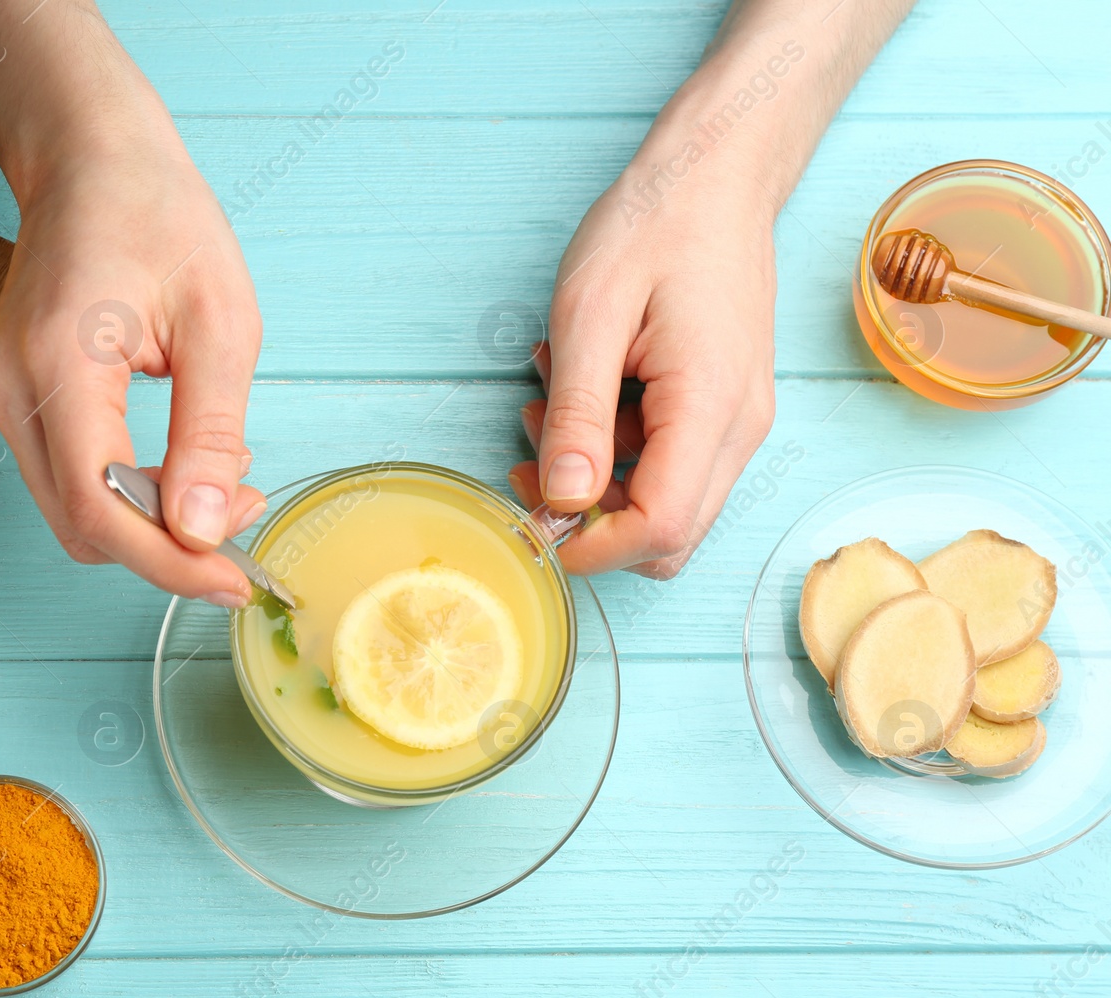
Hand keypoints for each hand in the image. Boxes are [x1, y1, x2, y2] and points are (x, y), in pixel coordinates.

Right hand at [0, 29, 263, 606]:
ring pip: (72, 511)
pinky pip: (67, 479)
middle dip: (167, 547)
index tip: (232, 579)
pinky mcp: (10, 398)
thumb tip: (200, 529)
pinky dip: (127, 495)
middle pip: (80, 524)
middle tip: (242, 514)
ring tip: (222, 484)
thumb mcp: (220, 321)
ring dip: (149, 524)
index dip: (168, 563)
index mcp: (58, 361)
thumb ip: (210, 432)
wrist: (91, 159)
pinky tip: (180, 465)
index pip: (99, 506)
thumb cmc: (159, 216)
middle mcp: (8, 388)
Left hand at [507, 163, 777, 578]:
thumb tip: (564, 499)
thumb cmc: (654, 227)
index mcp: (711, 406)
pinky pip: (665, 461)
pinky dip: (614, 444)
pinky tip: (582, 385)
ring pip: (664, 502)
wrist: (715, 178)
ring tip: (551, 398)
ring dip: (595, 474)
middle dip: (590, 517)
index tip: (533, 523)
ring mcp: (737, 421)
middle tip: (530, 460)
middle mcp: (739, 428)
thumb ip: (578, 412)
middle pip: (669, 535)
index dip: (592, 547)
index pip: (662, 528)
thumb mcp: (590, 313)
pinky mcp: (721, 410)